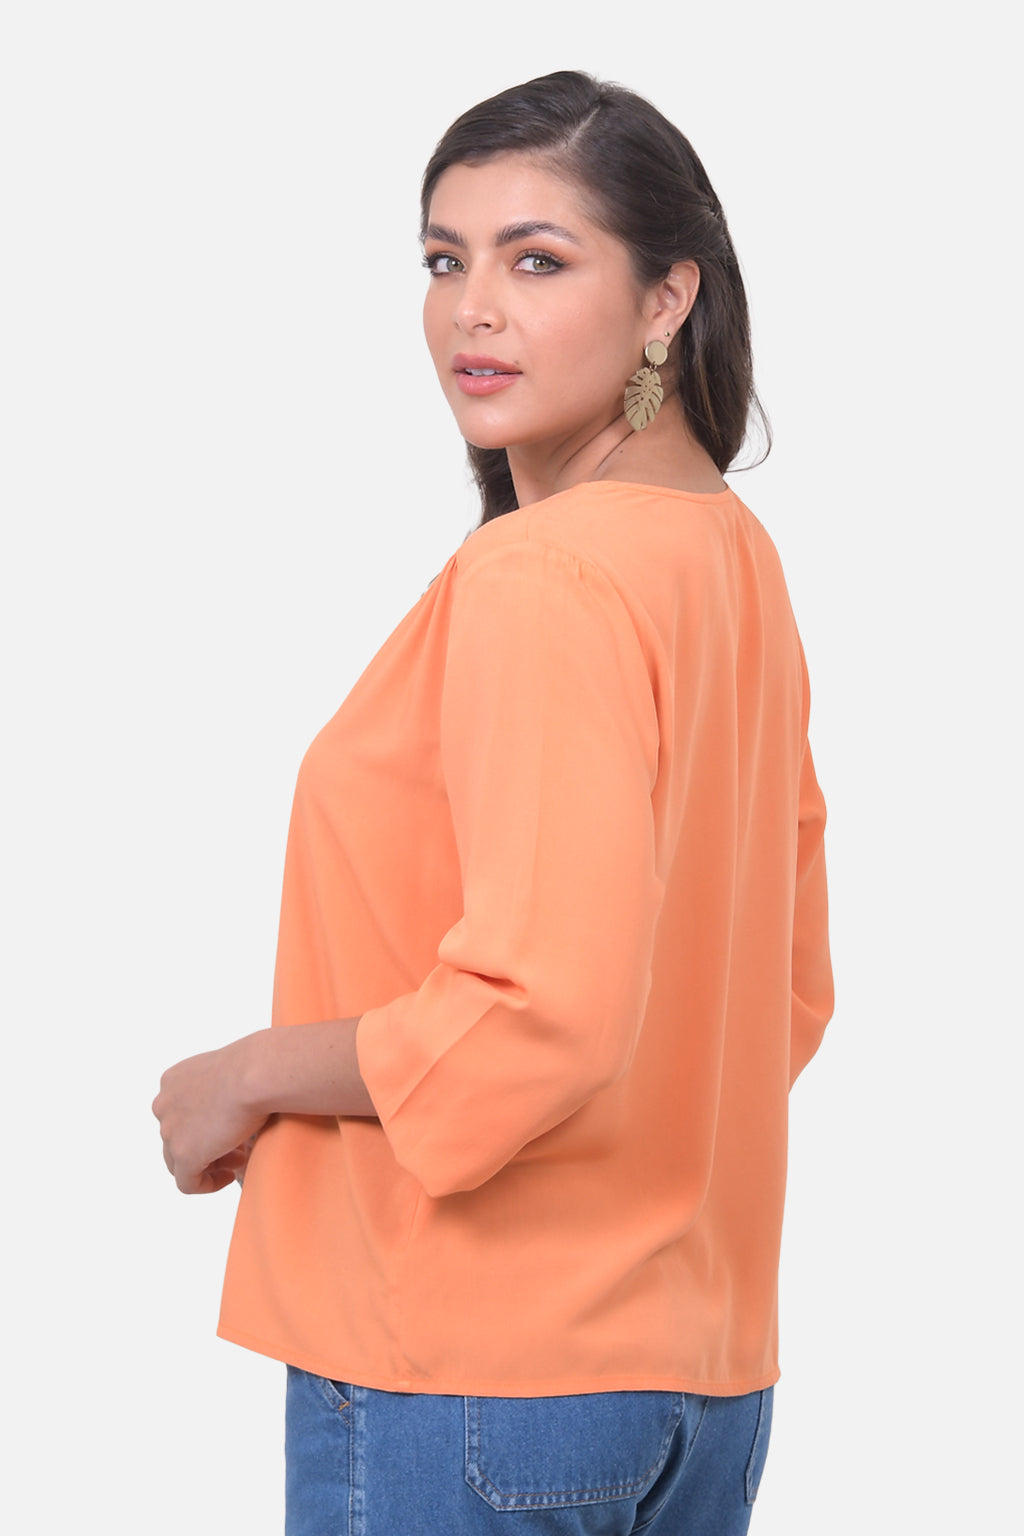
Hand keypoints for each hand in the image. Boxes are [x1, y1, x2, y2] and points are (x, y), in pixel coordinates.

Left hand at [153, 1038, 267, 1193]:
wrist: (255, 1074)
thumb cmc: (254, 1067)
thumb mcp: (228, 1072)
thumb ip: (220, 1088)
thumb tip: (233, 1105)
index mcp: (173, 1081)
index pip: (179, 1114)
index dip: (204, 1126)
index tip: (229, 1128)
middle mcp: (165, 1104)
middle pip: (177, 1138)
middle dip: (207, 1146)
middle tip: (237, 1148)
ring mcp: (170, 1131)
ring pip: (179, 1162)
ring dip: (209, 1164)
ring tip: (238, 1161)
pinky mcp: (184, 1154)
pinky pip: (187, 1183)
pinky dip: (207, 1184)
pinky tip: (229, 1177)